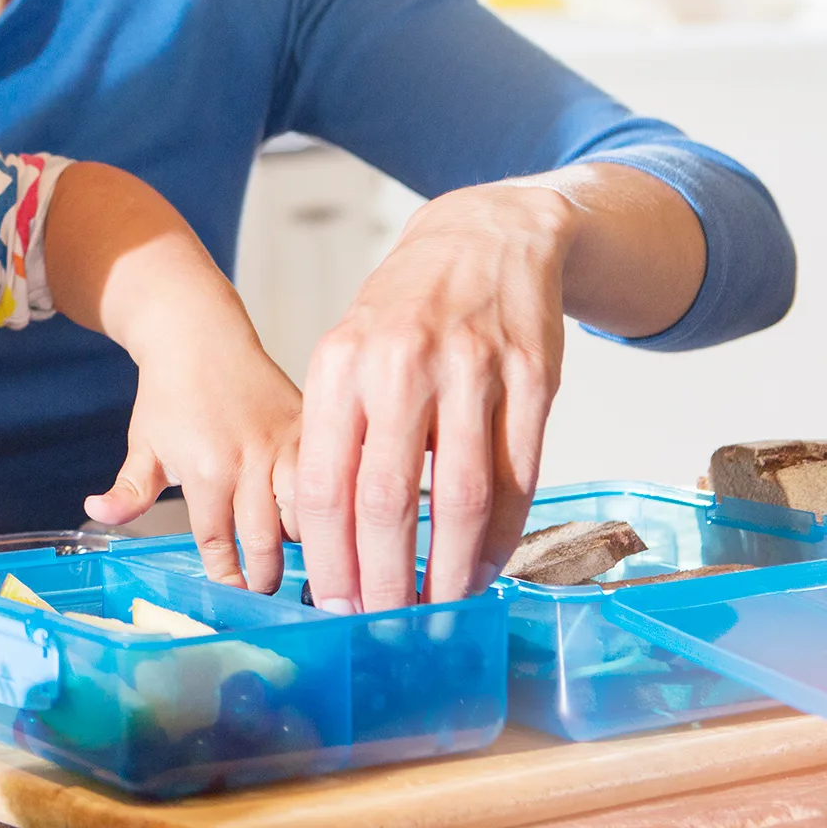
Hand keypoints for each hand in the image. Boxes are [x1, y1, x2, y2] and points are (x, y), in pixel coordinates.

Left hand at [85, 317, 302, 594]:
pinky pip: (329, 480)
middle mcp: (251, 461)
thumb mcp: (144, 444)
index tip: (233, 595)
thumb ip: (128, 491)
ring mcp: (285, 445)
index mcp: (207, 471)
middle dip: (266, 576)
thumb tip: (96, 513)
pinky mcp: (309, 429)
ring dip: (304, 545)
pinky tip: (326, 525)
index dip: (227, 577)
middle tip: (265, 591)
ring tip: (299, 563)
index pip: (219, 545)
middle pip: (267, 543)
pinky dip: (328, 506)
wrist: (199, 333)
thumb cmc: (170, 393)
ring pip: (307, 517)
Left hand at [296, 182, 573, 612]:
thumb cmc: (405, 308)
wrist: (484, 235)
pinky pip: (518, 477)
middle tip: (384, 621)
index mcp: (341, 364)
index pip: (326, 481)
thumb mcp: (348, 349)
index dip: (328, 553)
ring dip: (449, 567)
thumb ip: (338, 428)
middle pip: (387, 499)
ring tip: (438, 606)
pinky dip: (501, 533)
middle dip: (384, 576)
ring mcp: (472, 371)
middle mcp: (402, 366)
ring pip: (461, 497)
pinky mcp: (531, 379)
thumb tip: (327, 533)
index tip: (332, 600)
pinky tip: (484, 564)